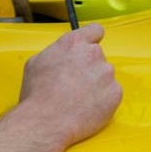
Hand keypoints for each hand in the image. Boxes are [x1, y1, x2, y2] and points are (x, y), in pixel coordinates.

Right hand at [18, 24, 121, 146]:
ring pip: (104, 76)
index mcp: (73, 43)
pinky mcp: (115, 93)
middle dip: (88, 67)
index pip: (95, 30)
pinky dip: (102, 100)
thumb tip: (61, 55)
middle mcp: (93, 54)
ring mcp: (106, 73)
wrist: (46, 121)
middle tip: (73, 82)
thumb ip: (55, 52)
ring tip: (77, 98)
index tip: (89, 47)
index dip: (91, 39)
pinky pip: (111, 93)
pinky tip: (86, 107)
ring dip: (96, 84)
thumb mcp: (35, 62)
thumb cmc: (38, 94)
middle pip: (97, 57)